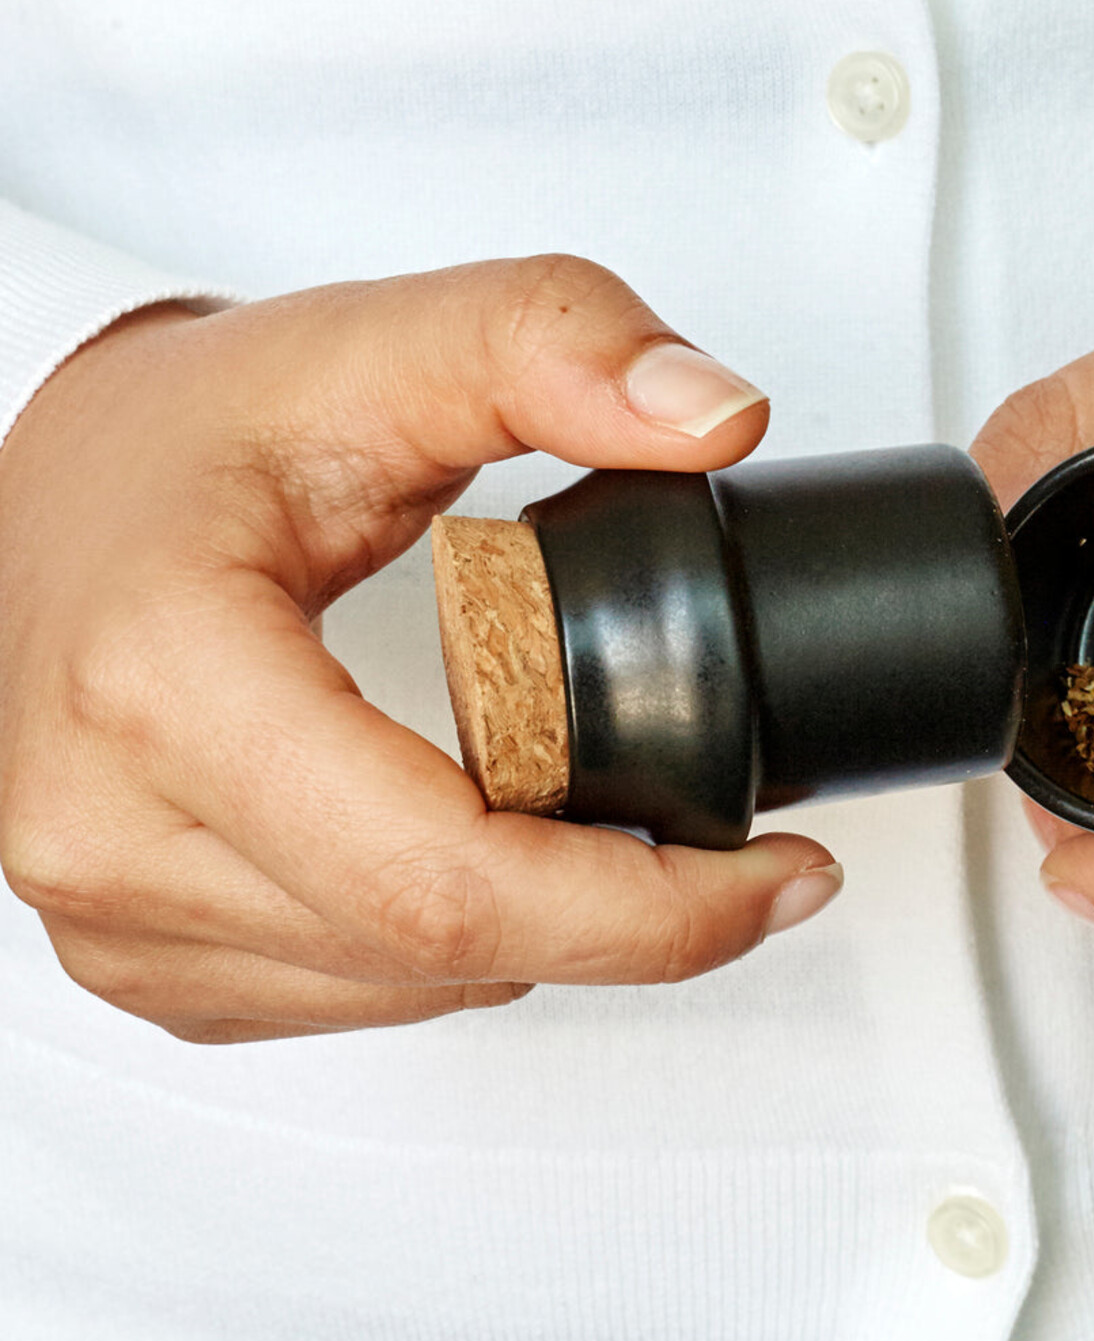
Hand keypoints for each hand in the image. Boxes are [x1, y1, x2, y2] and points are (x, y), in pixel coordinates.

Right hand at [0, 257, 841, 1041]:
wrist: (57, 501)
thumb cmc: (187, 434)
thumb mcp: (378, 343)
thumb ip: (557, 343)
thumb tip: (716, 417)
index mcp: (165, 685)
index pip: (447, 878)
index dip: (648, 908)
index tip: (774, 870)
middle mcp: (105, 828)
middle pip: (440, 951)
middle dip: (629, 926)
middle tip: (740, 864)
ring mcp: (108, 911)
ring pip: (403, 990)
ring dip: (549, 937)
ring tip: (626, 841)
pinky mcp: (136, 954)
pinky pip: (347, 997)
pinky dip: (457, 948)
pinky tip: (498, 863)